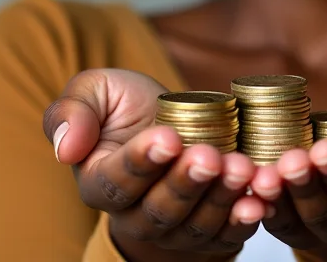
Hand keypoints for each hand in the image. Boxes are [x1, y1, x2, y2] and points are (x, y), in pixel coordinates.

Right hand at [43, 69, 266, 257]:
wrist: (169, 121)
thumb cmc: (127, 105)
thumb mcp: (95, 91)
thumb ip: (72, 111)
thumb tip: (66, 148)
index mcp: (100, 182)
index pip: (117, 182)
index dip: (142, 162)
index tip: (168, 138)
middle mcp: (135, 215)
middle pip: (159, 209)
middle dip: (187, 182)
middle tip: (210, 155)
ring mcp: (174, 228)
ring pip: (195, 224)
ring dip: (220, 199)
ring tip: (241, 169)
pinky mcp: (210, 230)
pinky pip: (225, 235)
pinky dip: (244, 219)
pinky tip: (260, 199)